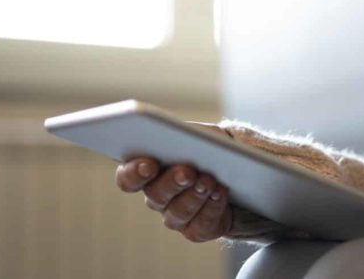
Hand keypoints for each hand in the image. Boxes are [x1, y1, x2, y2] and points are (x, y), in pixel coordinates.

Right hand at [114, 122, 235, 242]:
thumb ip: (187, 134)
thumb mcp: (199, 134)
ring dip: (195, 196)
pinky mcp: (196, 229)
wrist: (235, 171)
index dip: (134, 173)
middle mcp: (156, 196)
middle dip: (172, 183)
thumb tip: (183, 137)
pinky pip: (200, 224)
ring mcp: (174, 215)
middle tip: (187, 173)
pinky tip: (219, 193)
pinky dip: (212, 207)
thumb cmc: (208, 147)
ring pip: (178, 212)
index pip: (127, 177)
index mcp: (147, 170)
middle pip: (155, 194)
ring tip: (208, 181)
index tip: (149, 164)